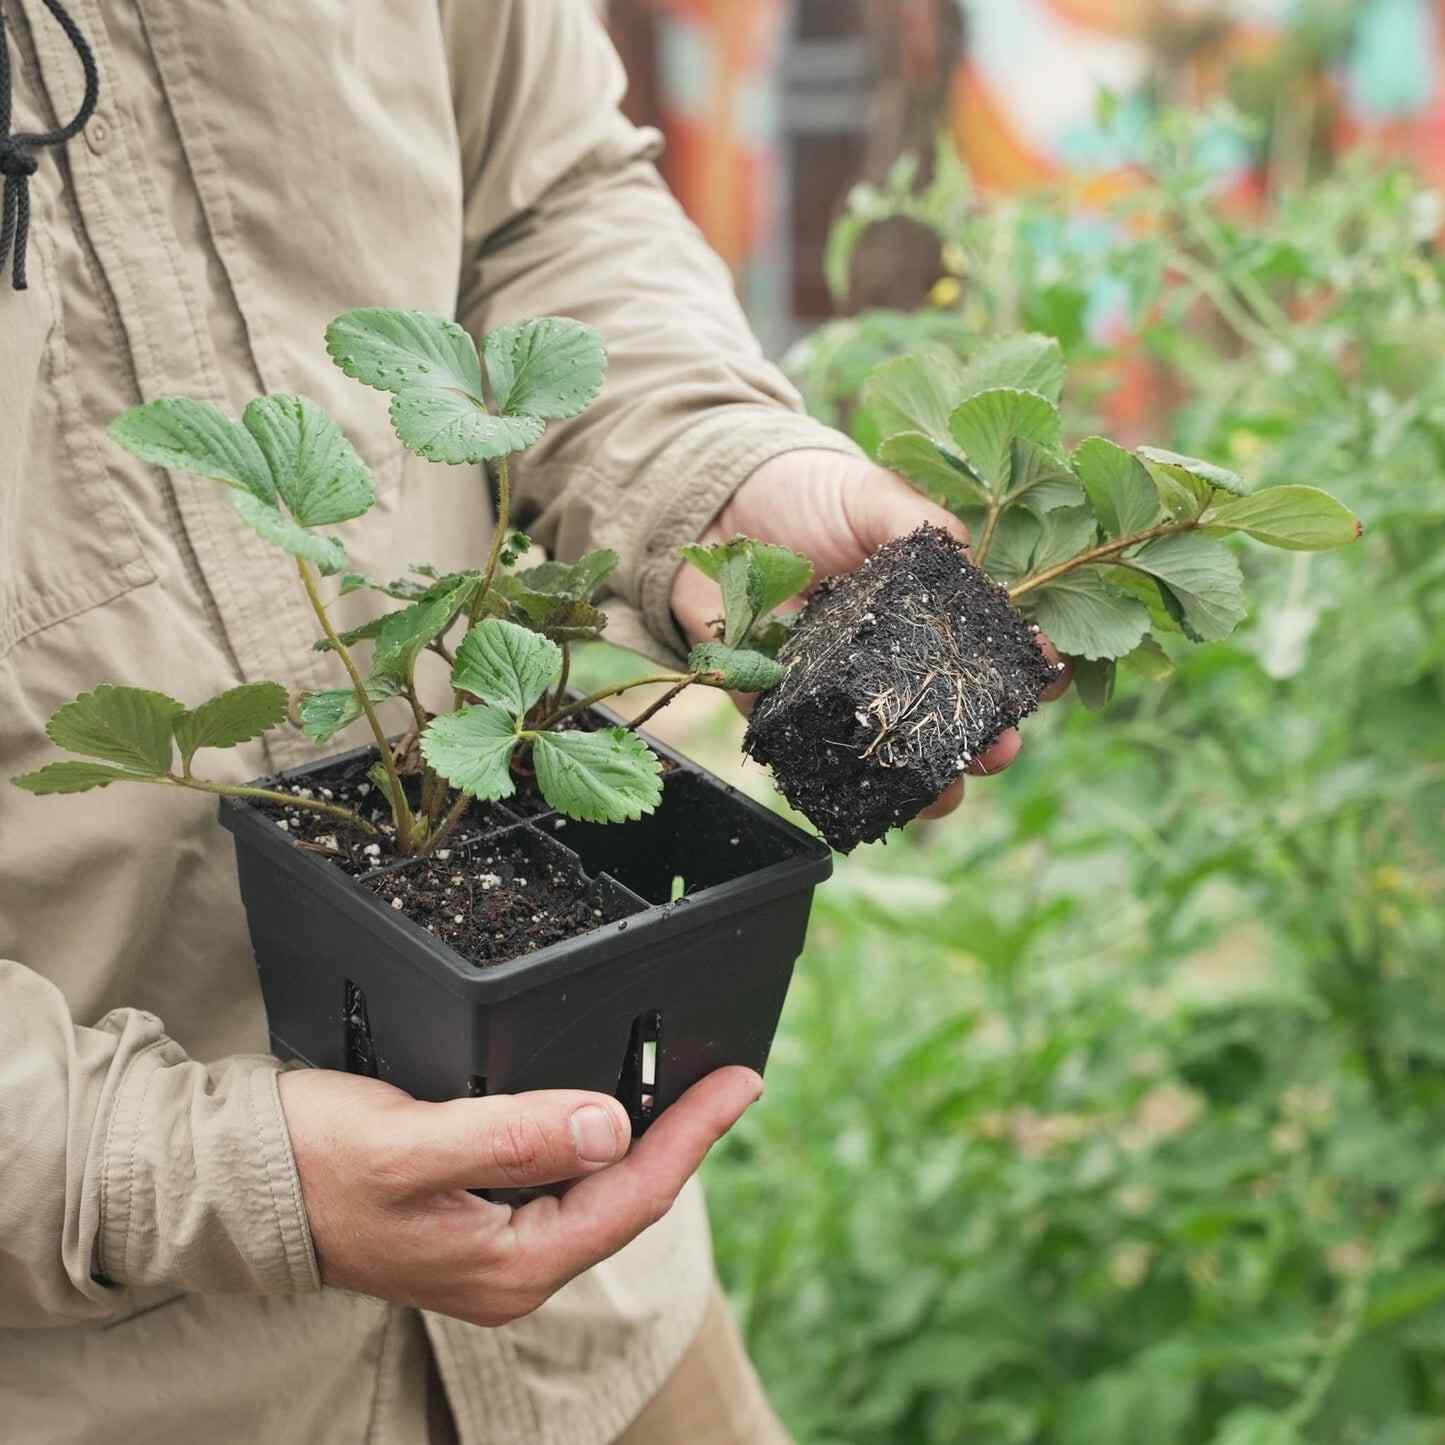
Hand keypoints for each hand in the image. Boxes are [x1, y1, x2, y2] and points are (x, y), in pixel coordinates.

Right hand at [278, 1065, 760, 1325]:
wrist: (239, 1184)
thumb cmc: (315, 1164)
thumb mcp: (416, 1144)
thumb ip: (515, 1136)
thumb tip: (612, 1126)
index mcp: (509, 1263)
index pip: (632, 1195)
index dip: (694, 1135)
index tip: (742, 1082)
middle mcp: (512, 1268)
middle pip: (627, 1200)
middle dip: (685, 1140)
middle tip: (732, 1081)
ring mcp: (494, 1248)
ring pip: (598, 1193)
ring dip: (648, 1142)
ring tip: (692, 1095)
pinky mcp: (475, 1219)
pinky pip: (562, 1184)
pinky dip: (597, 1142)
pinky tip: (611, 1113)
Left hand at [670, 450, 1069, 818]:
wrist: (714, 503)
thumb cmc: (806, 493)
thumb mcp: (872, 495)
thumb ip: (915, 526)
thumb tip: (967, 558)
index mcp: (923, 612)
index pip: (987, 649)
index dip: (1022, 668)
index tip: (1045, 678)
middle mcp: (886, 660)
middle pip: (944, 716)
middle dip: (980, 743)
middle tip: (999, 752)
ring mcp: (834, 688)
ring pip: (883, 752)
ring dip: (915, 783)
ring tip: (940, 796)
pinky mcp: (773, 705)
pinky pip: (801, 750)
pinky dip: (826, 773)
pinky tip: (851, 788)